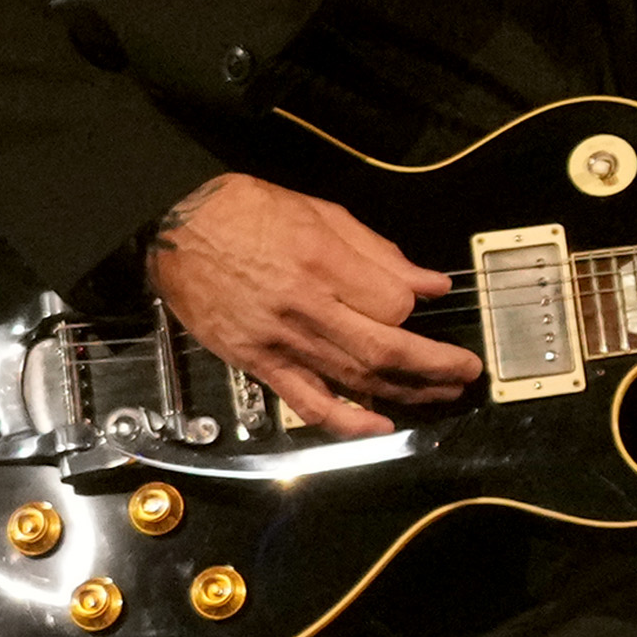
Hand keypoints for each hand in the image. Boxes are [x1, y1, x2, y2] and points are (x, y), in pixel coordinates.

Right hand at [140, 171, 475, 440]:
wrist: (169, 227)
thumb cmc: (240, 210)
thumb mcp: (317, 210)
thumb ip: (376, 250)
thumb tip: (429, 282)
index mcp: (320, 260)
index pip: (393, 302)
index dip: (418, 309)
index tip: (429, 304)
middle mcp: (303, 305)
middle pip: (385, 349)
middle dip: (436, 365)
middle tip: (467, 371)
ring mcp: (279, 340)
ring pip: (355, 379)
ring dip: (406, 393)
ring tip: (441, 394)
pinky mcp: (257, 362)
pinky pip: (307, 401)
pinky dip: (346, 420)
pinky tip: (379, 426)